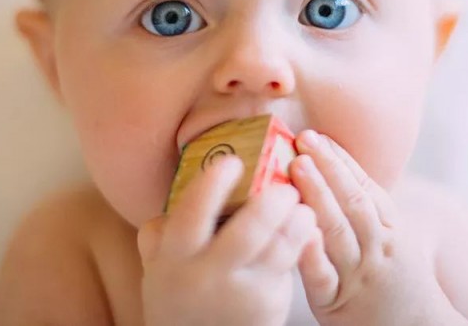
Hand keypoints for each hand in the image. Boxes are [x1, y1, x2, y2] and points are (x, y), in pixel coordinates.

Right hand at [138, 156, 318, 325]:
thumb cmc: (180, 295)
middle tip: (285, 185)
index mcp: (175, 257)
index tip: (233, 162)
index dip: (213, 185)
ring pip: (278, 249)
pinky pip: (290, 266)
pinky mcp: (268, 305)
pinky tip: (308, 227)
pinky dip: (302, 242)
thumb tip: (176, 191)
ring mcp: (242, 293)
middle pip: (247, 232)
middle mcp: (208, 275)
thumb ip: (161, 232)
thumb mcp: (159, 265)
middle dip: (271, 203)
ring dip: (297, 222)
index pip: (192, 214)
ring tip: (304, 205)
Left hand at [290, 131, 467, 325]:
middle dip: (328, 168)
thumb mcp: (393, 240)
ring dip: (318, 195)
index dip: (341, 160)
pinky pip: (323, 277)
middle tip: (304, 139)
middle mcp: (378, 249)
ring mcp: (358, 276)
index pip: (366, 188)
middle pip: (353, 202)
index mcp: (390, 230)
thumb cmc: (397, 280)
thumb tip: (336, 165)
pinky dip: (313, 253)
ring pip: (338, 231)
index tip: (318, 135)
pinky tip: (299, 230)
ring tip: (297, 166)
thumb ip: (367, 209)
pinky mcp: (337, 303)